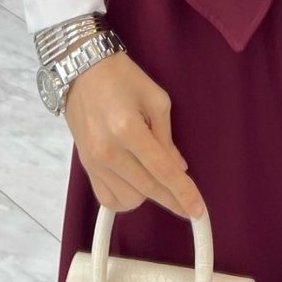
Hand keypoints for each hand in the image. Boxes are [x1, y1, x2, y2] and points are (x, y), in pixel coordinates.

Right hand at [64, 51, 206, 220]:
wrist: (81, 70)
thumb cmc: (122, 78)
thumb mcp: (155, 98)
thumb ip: (166, 137)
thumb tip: (178, 168)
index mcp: (128, 129)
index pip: (161, 170)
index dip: (183, 192)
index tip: (199, 211)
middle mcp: (108, 151)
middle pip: (148, 189)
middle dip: (173, 200)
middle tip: (191, 206)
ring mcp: (93, 162)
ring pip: (129, 199)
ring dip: (149, 194)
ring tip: (153, 173)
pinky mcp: (85, 167)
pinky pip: (108, 199)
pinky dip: (126, 198)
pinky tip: (135, 184)